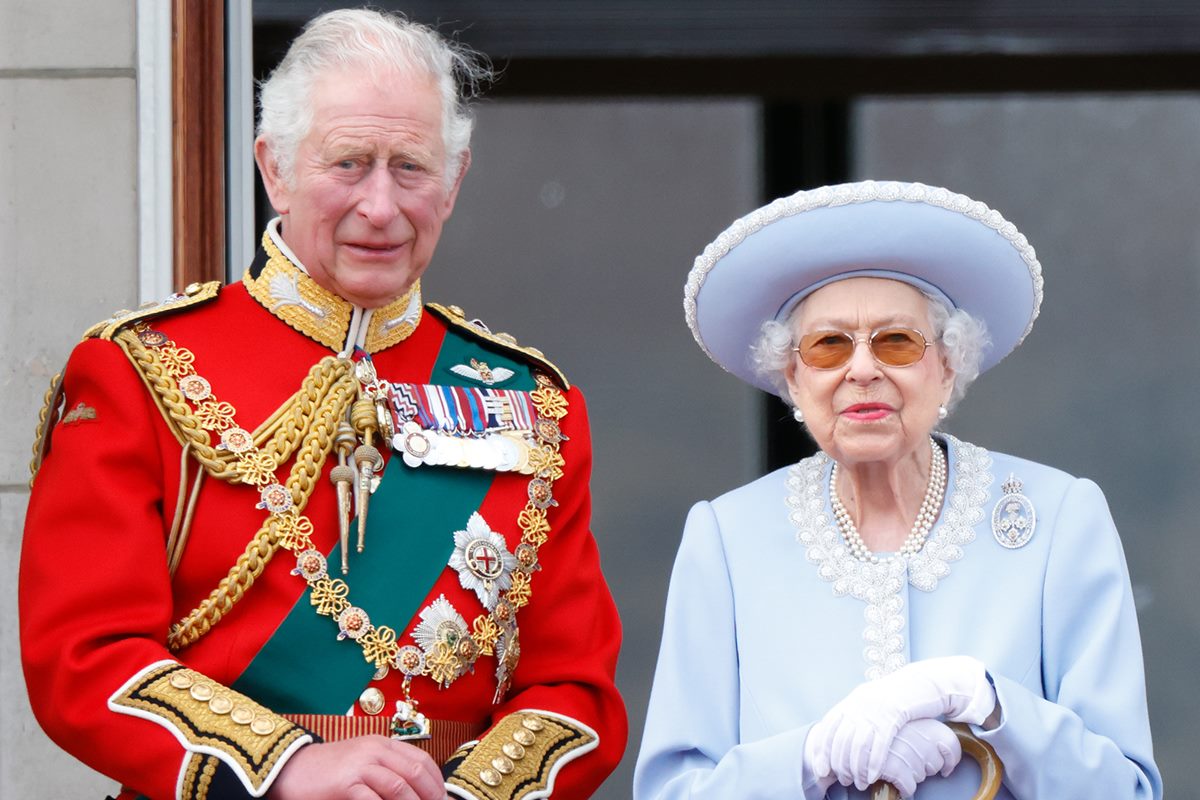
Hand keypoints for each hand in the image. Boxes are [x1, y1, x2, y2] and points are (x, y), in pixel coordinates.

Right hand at [268, 736, 446, 799]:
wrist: (289, 770)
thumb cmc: (328, 772)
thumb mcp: (362, 763)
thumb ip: (387, 772)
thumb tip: (417, 792)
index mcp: (382, 744)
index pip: (421, 760)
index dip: (437, 782)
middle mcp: (374, 750)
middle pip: (416, 773)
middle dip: (432, 796)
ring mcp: (360, 765)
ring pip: (400, 787)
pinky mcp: (345, 784)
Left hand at [809, 656, 993, 788]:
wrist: (922, 682)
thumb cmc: (897, 697)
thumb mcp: (871, 702)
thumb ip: (855, 716)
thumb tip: (841, 739)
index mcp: (851, 701)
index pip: (827, 727)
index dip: (821, 750)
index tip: (820, 769)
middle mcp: (859, 704)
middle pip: (841, 739)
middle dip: (839, 764)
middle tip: (843, 780)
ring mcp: (876, 709)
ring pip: (859, 744)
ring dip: (856, 767)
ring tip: (859, 782)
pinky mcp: (895, 715)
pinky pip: (880, 743)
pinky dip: (874, 762)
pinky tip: (873, 776)